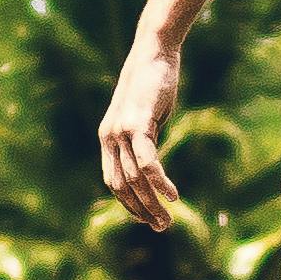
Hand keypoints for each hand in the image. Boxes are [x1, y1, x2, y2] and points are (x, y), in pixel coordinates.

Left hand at [96, 42, 184, 231]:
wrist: (153, 52)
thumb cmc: (153, 83)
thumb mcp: (145, 117)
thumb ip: (144, 140)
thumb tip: (151, 162)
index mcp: (107, 138)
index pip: (113, 182)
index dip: (129, 204)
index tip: (147, 218)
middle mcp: (109, 137)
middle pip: (122, 186)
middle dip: (141, 211)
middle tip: (161, 227)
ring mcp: (121, 131)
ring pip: (134, 179)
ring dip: (151, 203)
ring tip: (168, 220)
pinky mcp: (137, 124)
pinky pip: (147, 162)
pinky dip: (159, 182)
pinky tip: (172, 196)